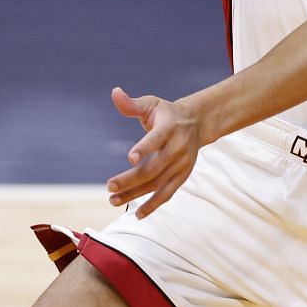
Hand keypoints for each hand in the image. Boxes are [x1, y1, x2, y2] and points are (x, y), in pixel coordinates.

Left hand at [105, 86, 207, 218]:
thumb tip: (114, 92)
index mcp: (170, 127)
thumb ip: (131, 104)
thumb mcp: (151, 104)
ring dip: (136, 194)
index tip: (130, 157)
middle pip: (154, 167)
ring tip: (113, 199)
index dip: (145, 147)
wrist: (197, 123)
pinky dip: (154, 205)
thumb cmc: (167, 113)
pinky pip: (168, 194)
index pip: (157, 138)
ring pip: (158, 183)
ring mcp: (181, 164)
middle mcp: (178, 147)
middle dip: (131, 178)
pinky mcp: (182, 176)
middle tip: (109, 185)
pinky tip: (137, 214)